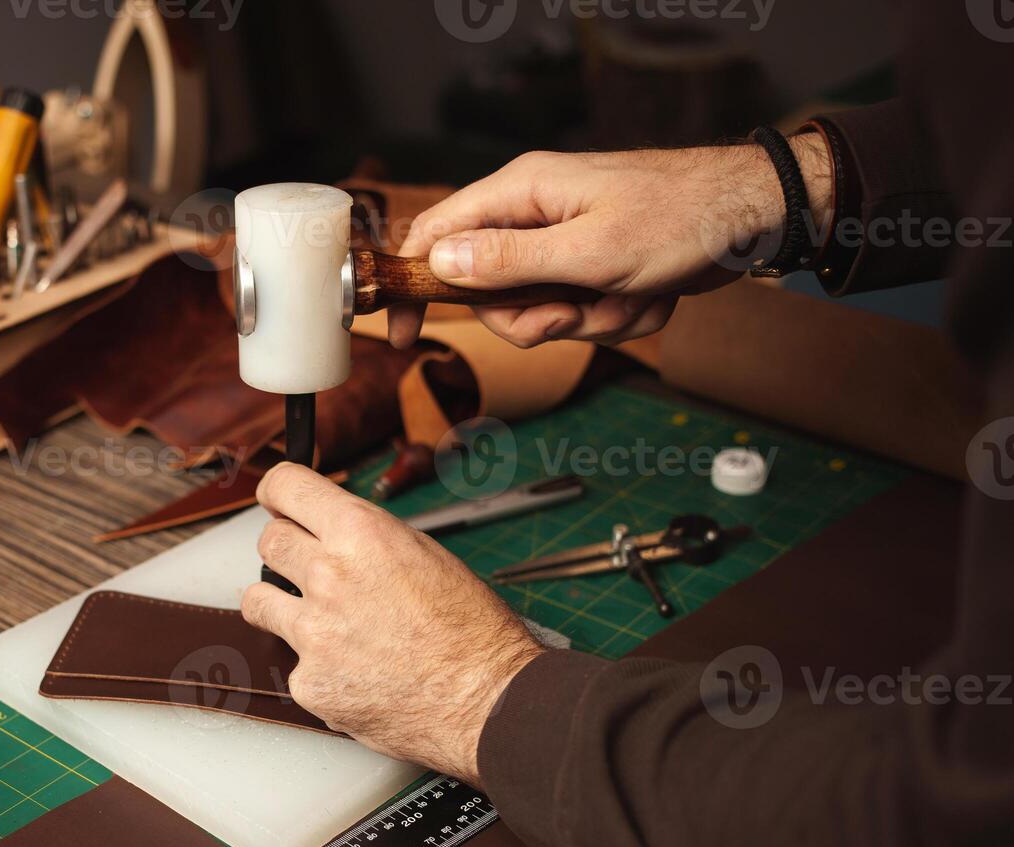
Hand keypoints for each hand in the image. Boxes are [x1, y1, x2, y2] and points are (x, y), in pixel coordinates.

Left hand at [240, 464, 544, 785]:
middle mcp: (329, 575)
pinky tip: (354, 671)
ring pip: (259, 600)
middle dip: (285, 548)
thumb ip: (370, 540)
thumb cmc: (473, 631)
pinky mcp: (309, 682)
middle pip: (269, 541)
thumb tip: (336, 533)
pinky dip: (317, 665)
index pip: (286, 487)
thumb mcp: (428, 556)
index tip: (277, 501)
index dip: (279, 492)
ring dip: (282, 604)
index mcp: (361, 534)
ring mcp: (313, 633)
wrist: (487, 703)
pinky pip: (293, 662)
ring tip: (322, 620)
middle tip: (306, 565)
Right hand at [387, 134, 832, 349]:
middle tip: (576, 311)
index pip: (436, 235)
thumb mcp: (589, 250)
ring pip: (542, 311)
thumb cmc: (681, 219)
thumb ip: (509, 259)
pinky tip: (651, 293)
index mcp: (521, 193)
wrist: (756, 216)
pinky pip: (583, 312)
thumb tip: (441, 261)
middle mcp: (536, 215)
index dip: (414, 285)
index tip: (406, 336)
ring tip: (631, 294)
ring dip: (589, 319)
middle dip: (538, 318)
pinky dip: (618, 315)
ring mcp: (566, 242)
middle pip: (492, 293)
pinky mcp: (595, 265)